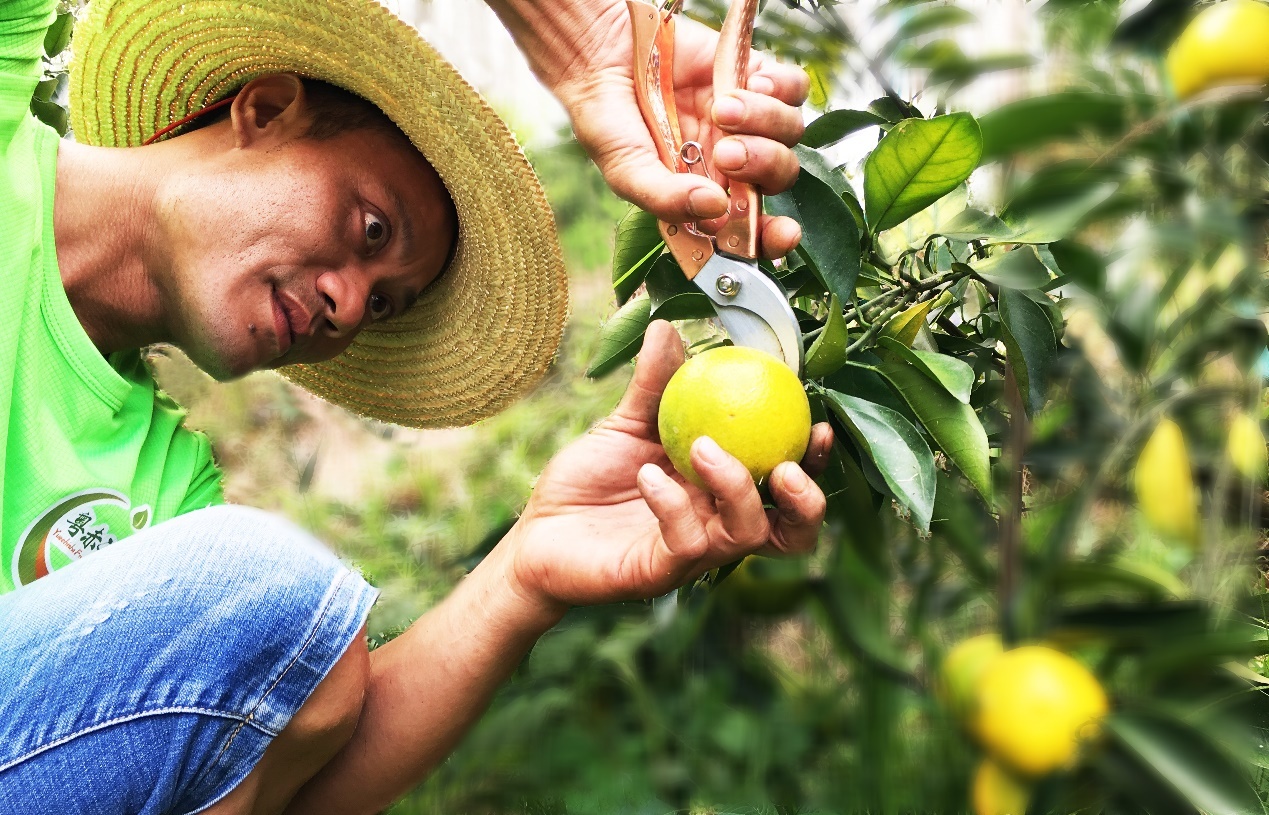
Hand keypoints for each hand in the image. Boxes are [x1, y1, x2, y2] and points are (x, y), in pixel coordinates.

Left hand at [501, 321, 832, 612]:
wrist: (534, 534)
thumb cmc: (586, 483)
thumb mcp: (625, 426)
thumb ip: (655, 384)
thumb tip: (668, 326)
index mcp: (721, 493)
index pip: (785, 486)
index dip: (815, 462)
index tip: (817, 423)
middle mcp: (717, 527)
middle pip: (792, 533)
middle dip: (807, 501)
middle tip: (788, 464)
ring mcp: (691, 554)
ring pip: (745, 535)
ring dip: (736, 488)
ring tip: (702, 448)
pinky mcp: (658, 573)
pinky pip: (684, 542)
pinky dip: (673, 504)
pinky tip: (649, 473)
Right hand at [551, 4, 809, 257]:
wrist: (600, 54)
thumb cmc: (608, 121)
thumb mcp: (626, 170)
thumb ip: (665, 198)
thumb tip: (715, 209)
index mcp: (706, 196)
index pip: (752, 227)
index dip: (774, 236)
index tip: (783, 233)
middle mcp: (732, 162)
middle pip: (780, 176)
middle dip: (763, 168)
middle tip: (726, 154)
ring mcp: (746, 119)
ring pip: (790, 131)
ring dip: (765, 123)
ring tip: (721, 108)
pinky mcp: (751, 75)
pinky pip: (793, 88)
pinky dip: (781, 88)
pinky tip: (751, 85)